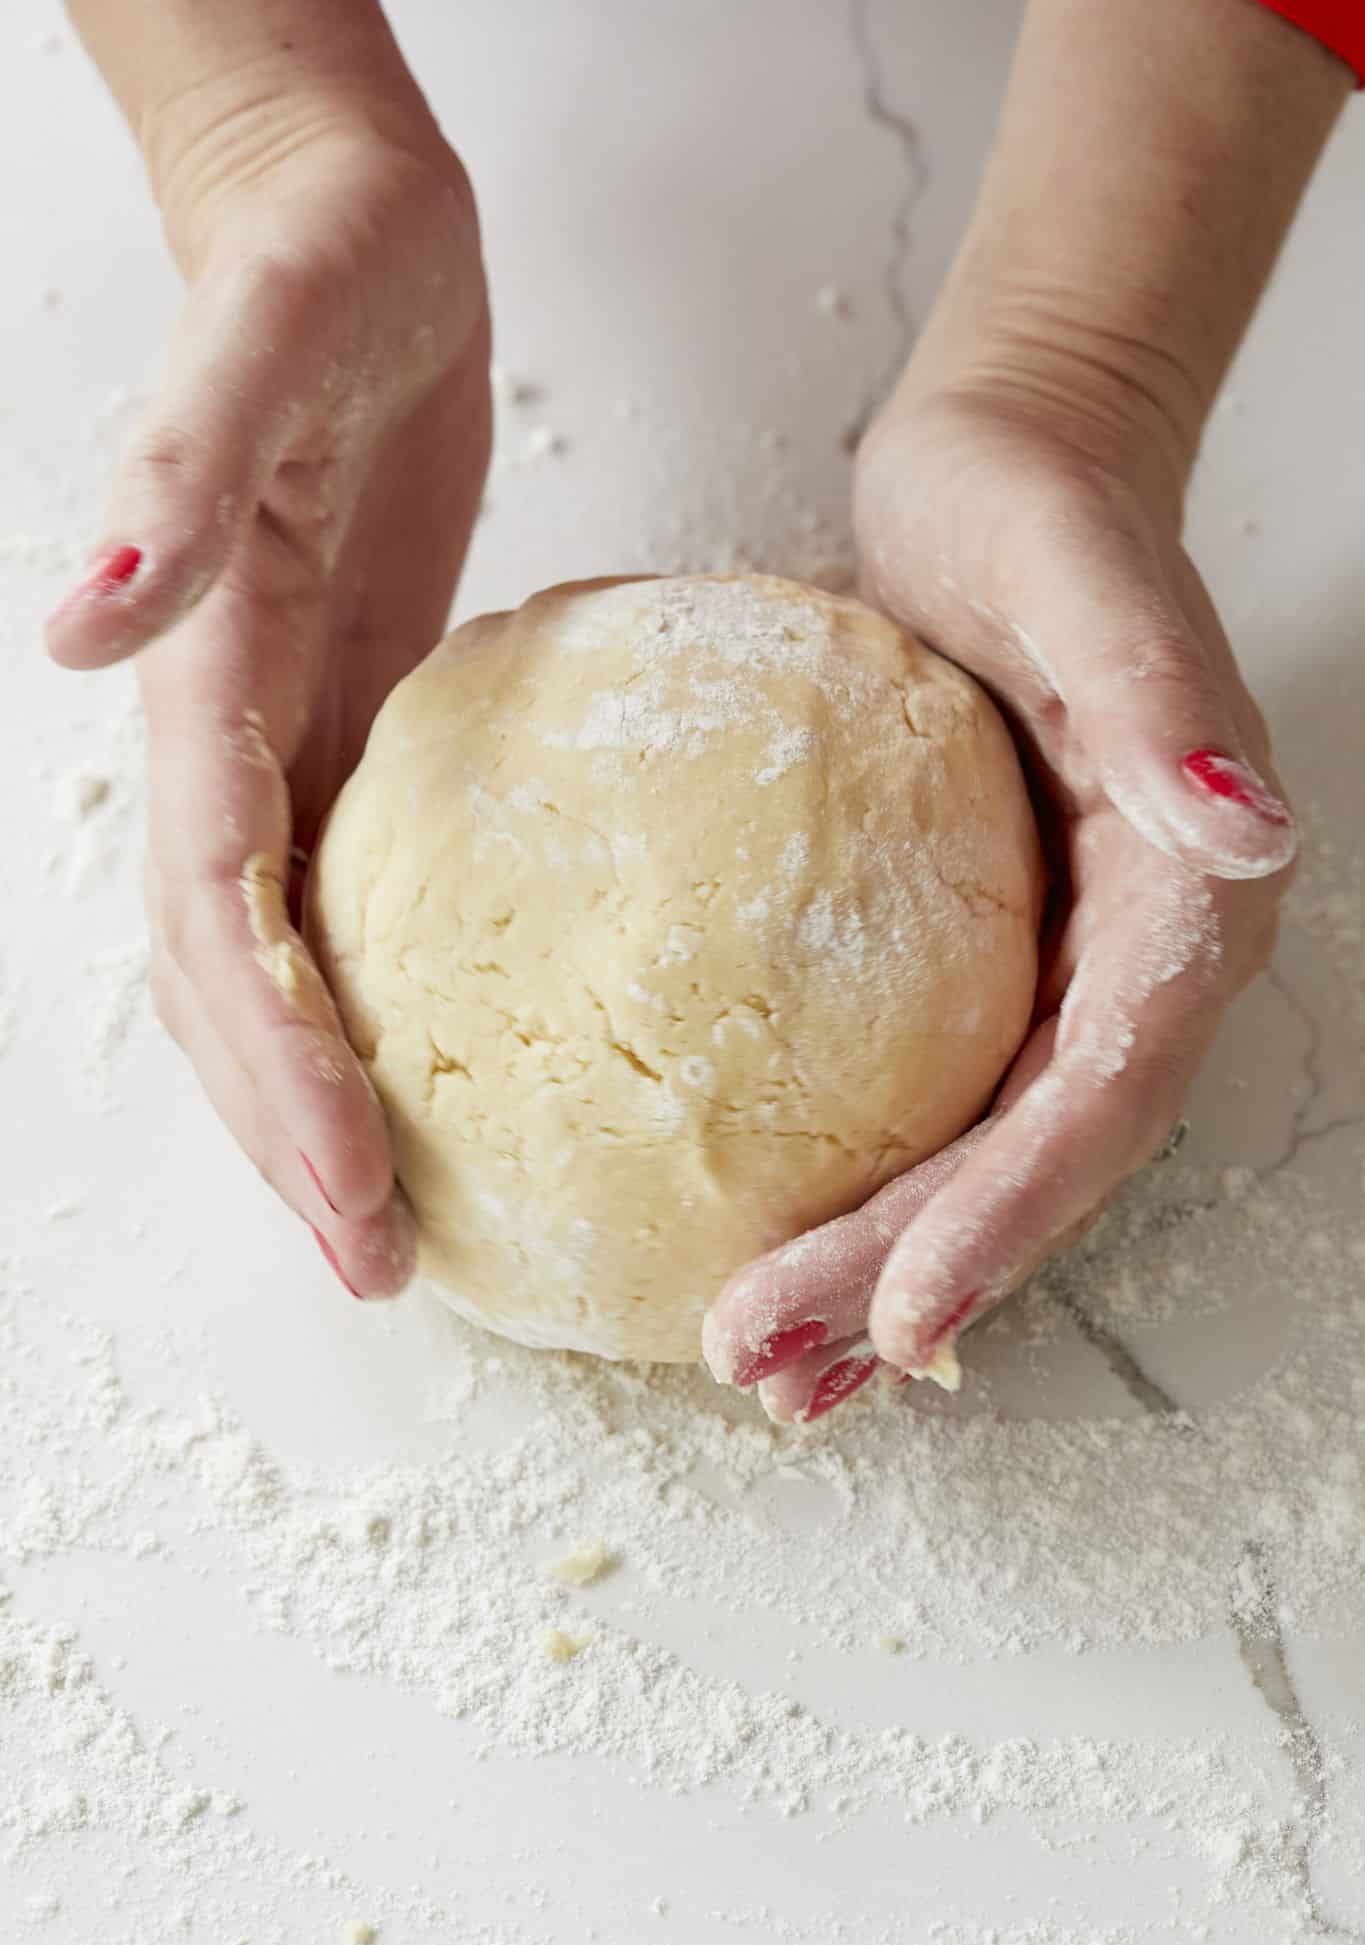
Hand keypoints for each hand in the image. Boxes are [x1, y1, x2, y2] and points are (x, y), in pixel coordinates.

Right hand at [47, 127, 490, 1296]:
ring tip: (389, 1216)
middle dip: (291, 1137)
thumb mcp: (263, 344)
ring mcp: (279, 746)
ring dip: (316, 1102)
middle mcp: (223, 741)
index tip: (356, 1193)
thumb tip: (75, 618)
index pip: (224, 924)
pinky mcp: (349, 732)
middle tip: (380, 1265)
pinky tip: (439, 1068)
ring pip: (269, 967)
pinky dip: (371, 1008)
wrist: (342, 240)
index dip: (279, 1070)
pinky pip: (342, 903)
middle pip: (225, 985)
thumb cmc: (313, 269)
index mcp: (199, 685)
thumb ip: (179, 473)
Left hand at [702, 383, 1295, 1418]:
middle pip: (1031, 1166)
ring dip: (877, 1277)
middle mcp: (1132, 961)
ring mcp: (1054, 970)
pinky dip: (858, 1191)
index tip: (906, 1321)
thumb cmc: (1039, 508)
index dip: (1014, 1220)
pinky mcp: (977, 961)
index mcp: (1187, 896)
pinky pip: (925, 1101)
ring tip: (769, 1367)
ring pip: (978, 1161)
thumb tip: (1247, 833)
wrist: (1000, 476)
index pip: (1103, 1096)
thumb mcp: (1086, 576)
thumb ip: (1160, 703)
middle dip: (909, 1283)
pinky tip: (775, 1250)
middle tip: (773, 1371)